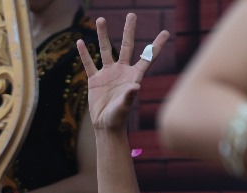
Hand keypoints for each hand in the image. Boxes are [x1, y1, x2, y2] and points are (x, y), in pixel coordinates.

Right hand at [78, 14, 169, 132]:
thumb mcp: (125, 107)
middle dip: (129, 30)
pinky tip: (80, 42)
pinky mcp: (95, 79)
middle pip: (127, 46)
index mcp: (134, 75)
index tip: (166, 32)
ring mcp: (108, 73)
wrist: (105, 125)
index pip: (148, 57)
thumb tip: (135, 87)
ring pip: (105, 49)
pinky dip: (84, 54)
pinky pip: (89, 63)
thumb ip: (129, 96)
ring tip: (100, 19)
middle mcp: (122, 70)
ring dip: (102, 35)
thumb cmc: (119, 117)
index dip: (157, 45)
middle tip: (131, 14)